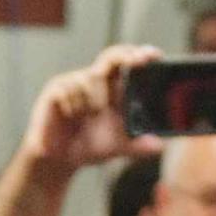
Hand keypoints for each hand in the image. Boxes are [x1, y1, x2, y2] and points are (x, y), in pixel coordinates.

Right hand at [24, 46, 166, 173]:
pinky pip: (69, 91)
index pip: (126, 63)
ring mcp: (74, 82)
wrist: (59, 159)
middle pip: (111, 57)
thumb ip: (138, 145)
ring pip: (90, 80)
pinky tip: (70, 117)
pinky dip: (74, 108)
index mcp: (111, 89)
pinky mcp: (55, 89)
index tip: (154, 55)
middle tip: (138, 61)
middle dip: (126, 57)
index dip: (140, 55)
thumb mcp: (118, 147)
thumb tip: (159, 146)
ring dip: (93, 102)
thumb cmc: (88, 146)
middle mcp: (94, 80)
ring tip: (87, 118)